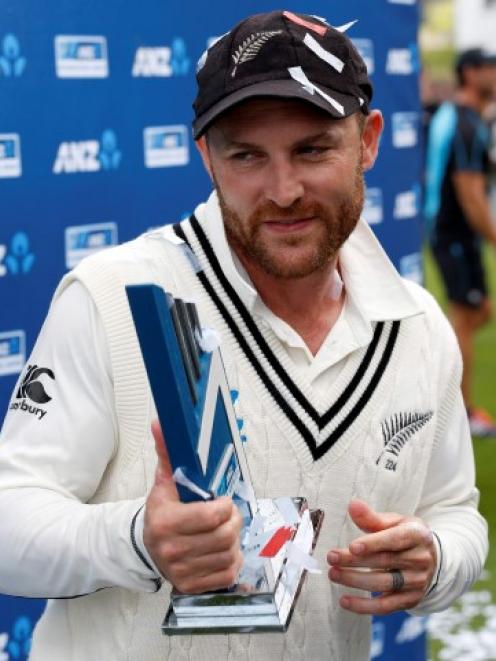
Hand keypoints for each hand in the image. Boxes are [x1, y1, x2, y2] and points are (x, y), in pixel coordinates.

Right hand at [143, 420, 243, 593]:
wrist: (148, 546)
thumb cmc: (163, 511)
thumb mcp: (164, 481)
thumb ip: (167, 452)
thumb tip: (161, 423)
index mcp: (165, 522)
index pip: (211, 516)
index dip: (225, 506)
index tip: (222, 501)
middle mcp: (171, 550)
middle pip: (225, 536)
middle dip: (233, 521)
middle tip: (228, 515)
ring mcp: (181, 571)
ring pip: (229, 554)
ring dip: (233, 541)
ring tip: (223, 532)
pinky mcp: (191, 587)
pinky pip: (227, 574)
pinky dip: (231, 561)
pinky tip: (221, 551)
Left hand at [327, 499, 436, 614]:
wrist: (431, 559)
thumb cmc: (404, 535)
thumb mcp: (394, 522)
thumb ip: (372, 517)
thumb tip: (353, 505)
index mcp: (417, 535)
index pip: (395, 539)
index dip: (373, 543)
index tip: (352, 546)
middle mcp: (421, 559)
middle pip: (385, 561)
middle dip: (355, 561)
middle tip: (331, 557)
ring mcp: (417, 582)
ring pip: (383, 584)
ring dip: (355, 581)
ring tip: (333, 574)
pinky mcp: (410, 600)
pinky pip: (386, 606)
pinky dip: (364, 606)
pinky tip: (344, 601)